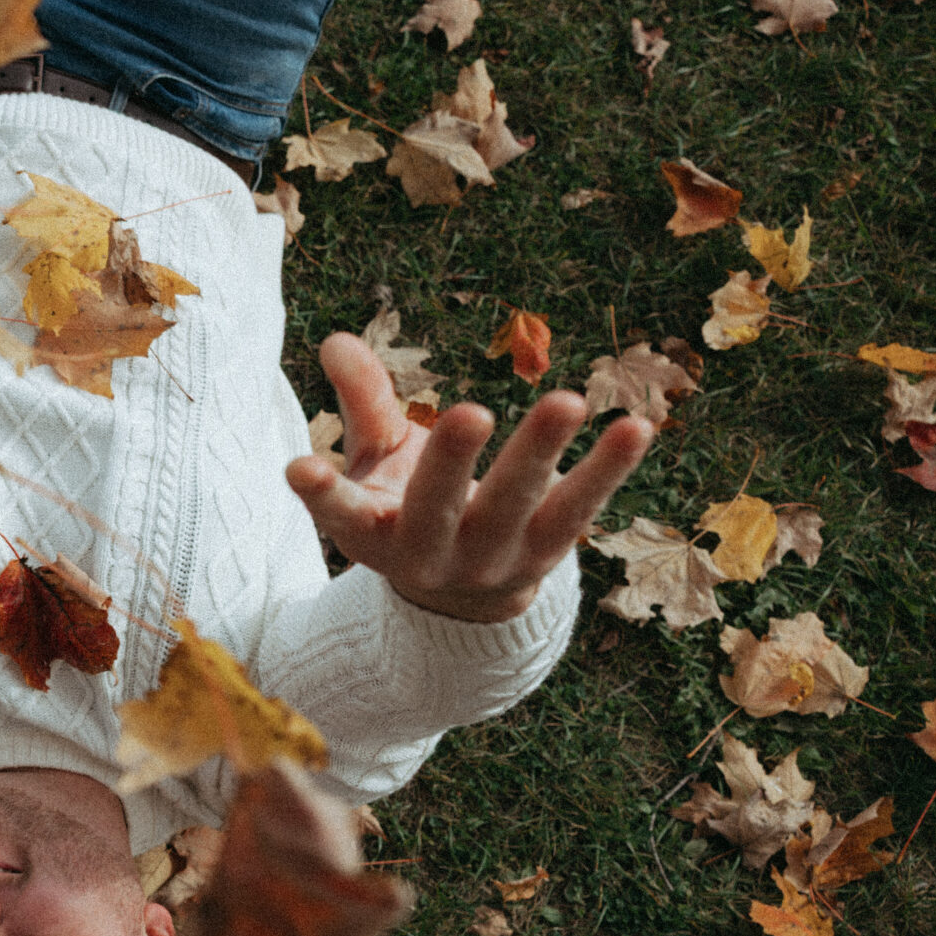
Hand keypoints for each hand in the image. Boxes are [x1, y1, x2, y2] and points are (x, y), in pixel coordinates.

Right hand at [284, 331, 652, 623]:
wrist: (465, 596)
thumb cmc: (406, 506)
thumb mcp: (377, 461)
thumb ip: (364, 403)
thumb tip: (337, 339)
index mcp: (373, 533)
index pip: (341, 514)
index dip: (320, 494)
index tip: (300, 467)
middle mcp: (428, 554)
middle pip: (437, 510)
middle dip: (452, 463)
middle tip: (471, 412)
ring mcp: (490, 559)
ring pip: (515, 506)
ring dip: (539, 453)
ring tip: (568, 400)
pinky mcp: (545, 553)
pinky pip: (580, 509)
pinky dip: (609, 469)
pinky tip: (636, 427)